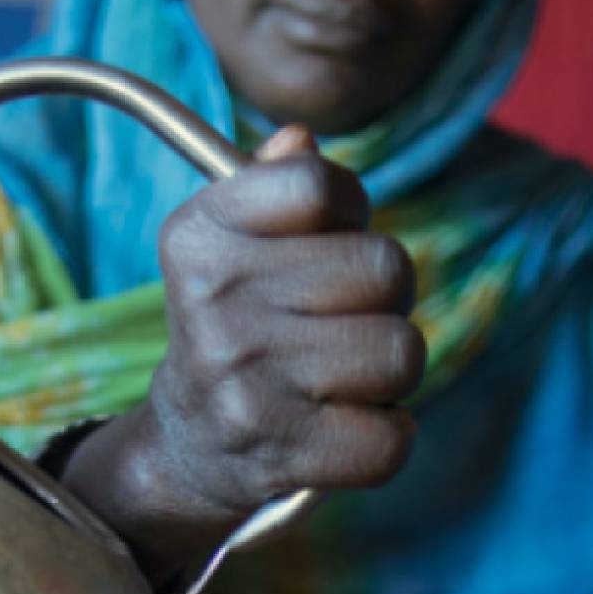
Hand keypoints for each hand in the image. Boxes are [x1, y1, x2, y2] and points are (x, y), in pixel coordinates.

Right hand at [61, 127, 423, 584]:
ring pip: (402, 351)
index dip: (350, 210)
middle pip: (386, 267)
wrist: (190, 442)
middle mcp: (214, 304)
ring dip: (391, 367)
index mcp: (200, 236)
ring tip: (344, 373)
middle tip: (342, 320)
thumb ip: (275, 183)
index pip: (320, 185)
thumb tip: (300, 140)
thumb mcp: (235, 242)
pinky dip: (388, 434)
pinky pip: (396, 436)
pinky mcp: (281, 453)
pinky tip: (348, 424)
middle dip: (385, 296)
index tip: (329, 241)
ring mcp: (246, 382)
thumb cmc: (239, 324)